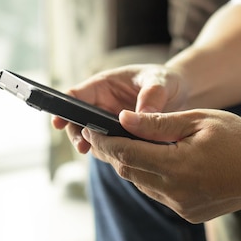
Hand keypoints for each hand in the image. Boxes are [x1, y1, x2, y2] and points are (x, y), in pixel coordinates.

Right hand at [52, 64, 187, 153]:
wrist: (181, 94)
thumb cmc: (166, 80)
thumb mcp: (160, 82)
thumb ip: (151, 96)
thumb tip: (140, 115)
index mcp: (104, 85)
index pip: (76, 95)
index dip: (64, 108)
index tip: (59, 122)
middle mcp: (101, 105)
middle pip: (77, 121)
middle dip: (77, 134)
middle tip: (83, 147)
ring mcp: (108, 124)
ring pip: (91, 139)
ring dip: (94, 147)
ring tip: (102, 154)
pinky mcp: (120, 139)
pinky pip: (109, 149)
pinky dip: (111, 155)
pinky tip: (121, 160)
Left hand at [81, 109, 240, 222]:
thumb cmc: (239, 139)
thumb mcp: (199, 120)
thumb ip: (157, 123)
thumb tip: (122, 119)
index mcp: (177, 166)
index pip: (125, 153)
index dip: (104, 140)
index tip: (90, 127)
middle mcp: (175, 192)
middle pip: (127, 171)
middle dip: (111, 152)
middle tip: (102, 133)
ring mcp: (181, 206)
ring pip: (140, 183)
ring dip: (130, 164)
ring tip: (127, 144)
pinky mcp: (187, 213)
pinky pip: (157, 193)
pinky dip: (149, 177)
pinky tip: (155, 161)